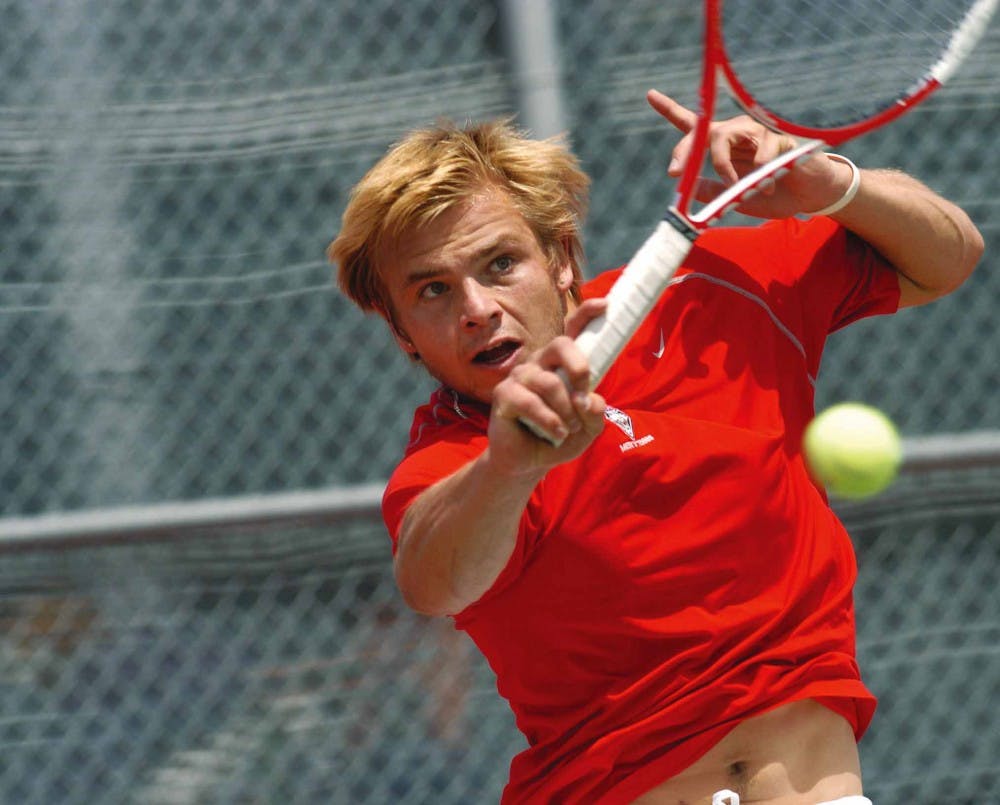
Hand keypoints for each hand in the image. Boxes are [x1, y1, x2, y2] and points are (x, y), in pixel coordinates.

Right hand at [487, 298, 606, 475]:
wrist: (528, 461)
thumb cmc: (559, 437)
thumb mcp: (587, 428)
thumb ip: (596, 413)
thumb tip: (590, 400)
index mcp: (560, 364)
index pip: (571, 331)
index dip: (586, 314)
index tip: (605, 304)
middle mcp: (539, 363)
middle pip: (560, 345)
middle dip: (579, 367)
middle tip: (584, 393)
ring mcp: (519, 376)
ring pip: (549, 383)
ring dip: (566, 410)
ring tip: (569, 429)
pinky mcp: (503, 395)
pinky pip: (530, 402)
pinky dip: (550, 421)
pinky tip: (556, 433)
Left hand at [646, 89, 855, 217]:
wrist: (810, 197)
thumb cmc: (772, 195)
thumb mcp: (734, 200)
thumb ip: (711, 192)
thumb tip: (686, 188)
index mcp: (723, 148)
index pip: (694, 127)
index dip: (670, 109)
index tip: (650, 95)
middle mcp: (737, 134)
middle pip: (703, 131)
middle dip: (685, 151)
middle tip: (675, 173)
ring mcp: (757, 134)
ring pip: (724, 137)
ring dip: (723, 166)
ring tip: (735, 187)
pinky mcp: (778, 139)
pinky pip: (759, 153)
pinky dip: (759, 175)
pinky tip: (769, 186)